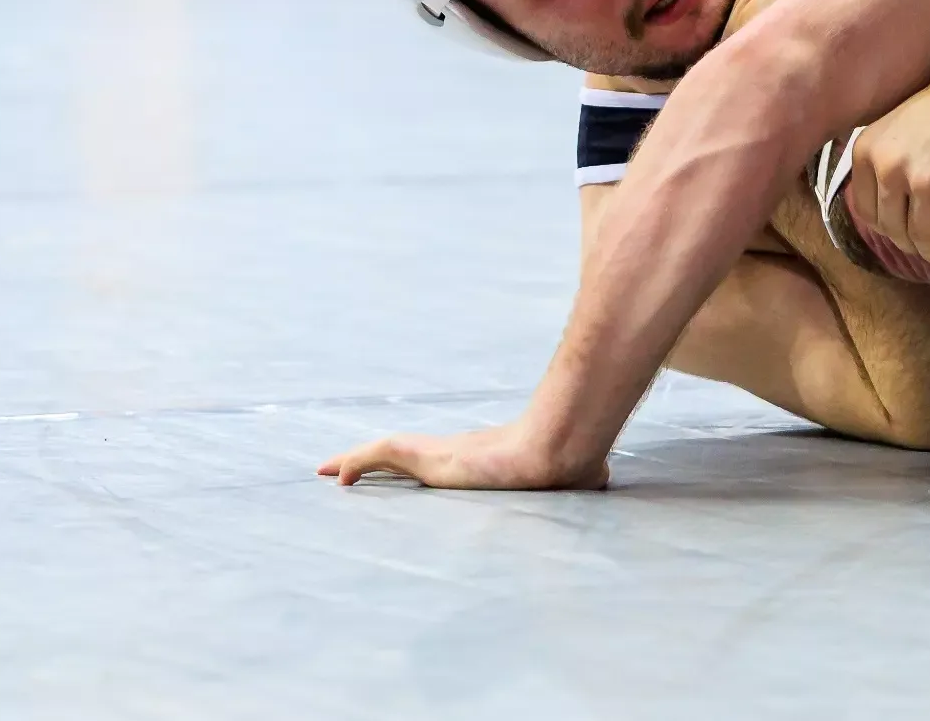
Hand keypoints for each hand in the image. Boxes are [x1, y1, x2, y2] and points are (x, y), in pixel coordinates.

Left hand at [318, 420, 608, 489]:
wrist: (556, 454)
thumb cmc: (560, 471)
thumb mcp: (569, 475)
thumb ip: (581, 475)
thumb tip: (602, 476)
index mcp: (477, 463)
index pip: (436, 462)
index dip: (411, 468)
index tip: (394, 475)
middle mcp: (454, 455)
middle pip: (402, 456)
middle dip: (371, 463)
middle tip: (342, 473)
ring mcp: (439, 453)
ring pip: (386, 454)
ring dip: (356, 463)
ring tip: (327, 471)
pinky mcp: (428, 453)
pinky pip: (382, 454)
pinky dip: (358, 461)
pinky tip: (337, 475)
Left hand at [850, 70, 929, 269]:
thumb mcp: (895, 128)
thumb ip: (884, 162)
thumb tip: (887, 206)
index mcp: (867, 153)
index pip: (867, 211)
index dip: (886, 229)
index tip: (902, 235)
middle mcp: (888, 170)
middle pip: (893, 229)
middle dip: (912, 246)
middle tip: (928, 251)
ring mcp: (923, 182)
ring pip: (923, 238)